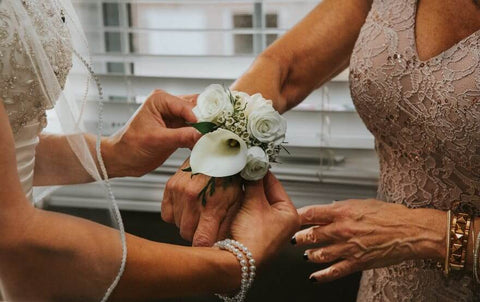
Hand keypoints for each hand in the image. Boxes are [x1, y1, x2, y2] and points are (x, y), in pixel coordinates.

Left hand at [103, 89, 201, 177]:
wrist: (122, 160)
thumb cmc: (130, 146)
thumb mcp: (156, 140)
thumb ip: (181, 136)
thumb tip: (202, 134)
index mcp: (160, 100)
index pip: (188, 105)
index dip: (200, 117)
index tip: (209, 130)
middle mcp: (169, 105)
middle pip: (196, 108)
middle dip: (205, 121)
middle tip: (214, 133)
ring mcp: (174, 117)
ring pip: (198, 119)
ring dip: (203, 129)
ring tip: (210, 140)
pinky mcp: (177, 129)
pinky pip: (194, 130)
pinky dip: (199, 137)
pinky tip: (202, 145)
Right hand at [162, 159, 242, 245]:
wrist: (219, 149)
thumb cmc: (231, 173)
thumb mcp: (238, 200)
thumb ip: (228, 223)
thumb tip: (224, 244)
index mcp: (211, 206)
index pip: (201, 242)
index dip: (205, 247)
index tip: (209, 245)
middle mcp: (192, 200)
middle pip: (186, 235)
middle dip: (197, 234)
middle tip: (206, 225)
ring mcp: (178, 193)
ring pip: (177, 225)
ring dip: (187, 223)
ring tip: (200, 211)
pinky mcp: (170, 187)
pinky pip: (167, 215)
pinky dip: (176, 214)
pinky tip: (188, 207)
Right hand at [231, 172, 299, 264]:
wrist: (237, 262)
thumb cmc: (253, 238)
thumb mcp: (254, 203)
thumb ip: (254, 182)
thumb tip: (253, 166)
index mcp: (290, 215)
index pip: (275, 185)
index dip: (261, 172)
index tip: (252, 162)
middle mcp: (282, 223)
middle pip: (266, 194)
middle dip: (252, 184)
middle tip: (242, 172)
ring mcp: (269, 229)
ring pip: (256, 203)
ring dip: (246, 194)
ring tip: (236, 183)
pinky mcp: (255, 234)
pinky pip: (249, 213)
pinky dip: (242, 205)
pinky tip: (234, 199)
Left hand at [292, 199, 444, 281]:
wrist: (409, 231)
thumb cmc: (390, 215)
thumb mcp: (361, 203)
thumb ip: (341, 208)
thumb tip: (326, 210)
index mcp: (342, 212)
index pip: (311, 213)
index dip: (296, 216)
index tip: (289, 218)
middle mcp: (342, 230)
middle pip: (310, 235)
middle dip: (298, 238)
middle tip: (292, 238)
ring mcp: (348, 247)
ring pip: (319, 254)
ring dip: (308, 255)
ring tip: (305, 254)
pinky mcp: (357, 263)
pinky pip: (334, 271)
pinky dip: (322, 275)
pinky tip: (314, 277)